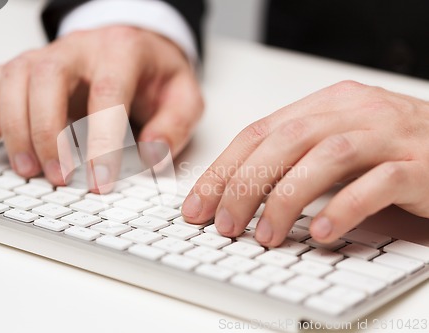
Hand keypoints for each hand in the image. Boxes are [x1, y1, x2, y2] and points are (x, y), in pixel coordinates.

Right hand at [0, 26, 202, 188]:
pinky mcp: (32, 66)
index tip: (101, 180)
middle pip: (49, 78)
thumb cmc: (156, 73)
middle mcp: (82, 48)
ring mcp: (52, 54)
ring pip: (17, 78)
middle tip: (58, 177)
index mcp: (124, 51)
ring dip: (16, 128)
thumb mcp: (184, 95)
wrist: (137, 44)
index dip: (102, 140)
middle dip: (48, 132)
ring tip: (28, 169)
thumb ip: (175, 125)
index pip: (108, 93)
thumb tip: (153, 157)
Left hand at [182, 80, 428, 245]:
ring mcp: (388, 136)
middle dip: (244, 186)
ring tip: (266, 236)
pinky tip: (323, 234)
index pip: (259, 132)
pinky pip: (376, 184)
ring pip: (325, 158)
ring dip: (286, 200)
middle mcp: (353, 113)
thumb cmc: (390, 151)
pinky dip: (344, 208)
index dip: (223, 170)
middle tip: (226, 225)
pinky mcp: (419, 166)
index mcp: (326, 105)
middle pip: (284, 142)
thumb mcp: (334, 147)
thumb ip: (294, 161)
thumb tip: (237, 195)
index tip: (199, 205)